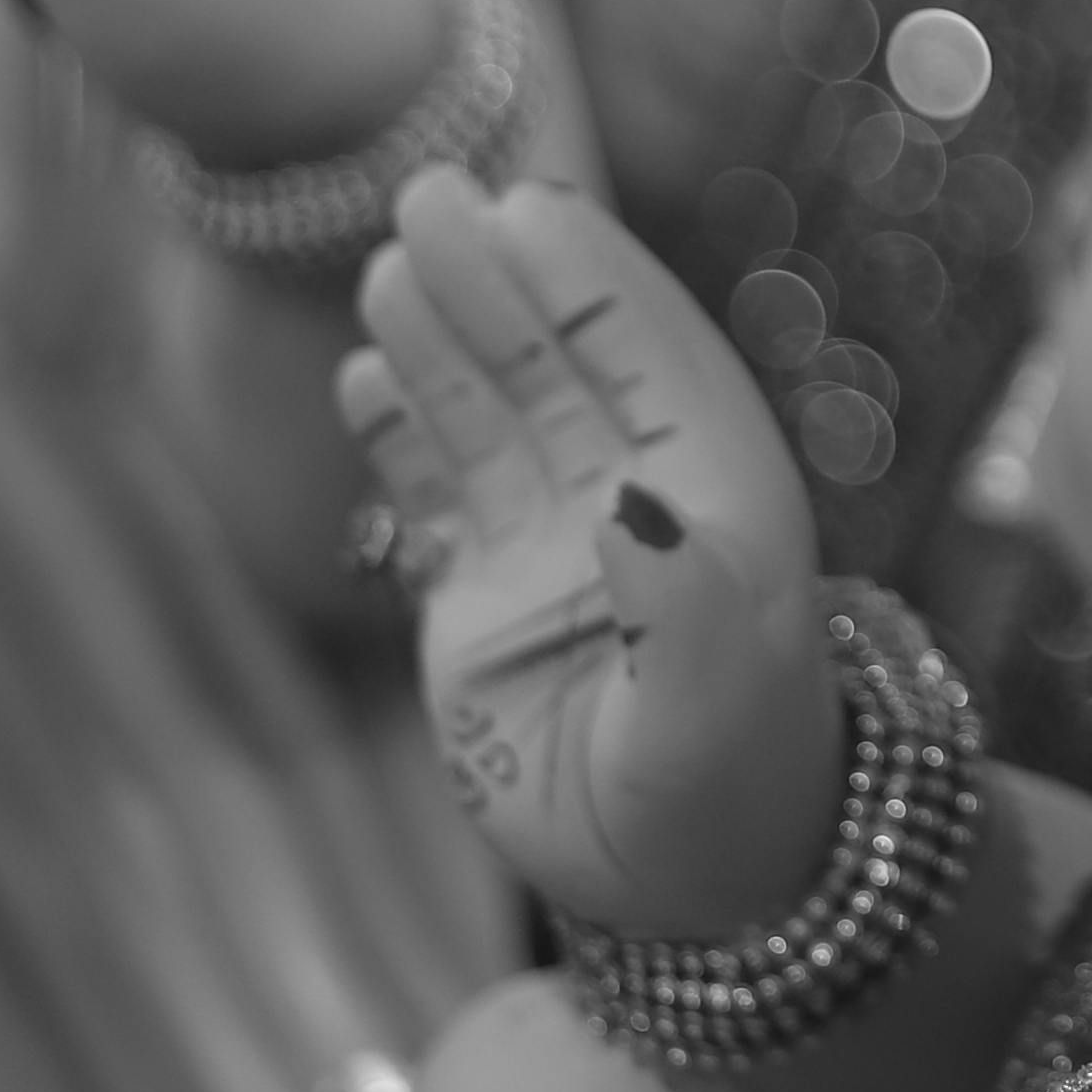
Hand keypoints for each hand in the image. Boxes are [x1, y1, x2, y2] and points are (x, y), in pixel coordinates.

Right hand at [338, 169, 835, 929]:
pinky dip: (409, 432)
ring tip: (387, 269)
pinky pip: (445, 490)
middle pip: (560, 362)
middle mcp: (636, 499)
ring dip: (445, 338)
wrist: (691, 895)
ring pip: (497, 413)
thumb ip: (682, 606)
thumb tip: (629, 499)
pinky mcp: (490, 599)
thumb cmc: (725, 792)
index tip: (532, 206)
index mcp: (716, 495)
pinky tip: (366, 377)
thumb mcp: (715, 706)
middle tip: (428, 196)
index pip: (651, 354)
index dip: (591, 279)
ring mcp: (557, 544)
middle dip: (500, 281)